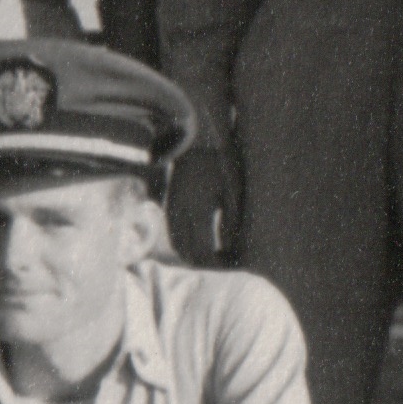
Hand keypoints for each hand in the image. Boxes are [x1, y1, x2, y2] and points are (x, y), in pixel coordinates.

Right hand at [166, 146, 237, 265]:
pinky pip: (172, 231)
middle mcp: (180, 214)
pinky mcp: (170, 202)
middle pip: (187, 253)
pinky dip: (183, 242)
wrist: (197, 138)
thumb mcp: (232, 190)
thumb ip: (230, 220)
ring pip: (176, 244)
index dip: (216, 265)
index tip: (230, 264)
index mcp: (198, 213)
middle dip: (204, 263)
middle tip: (222, 264)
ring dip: (191, 254)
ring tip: (211, 255)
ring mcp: (172, 208)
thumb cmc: (222, 162)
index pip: (203, 253)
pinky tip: (198, 239)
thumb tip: (229, 246)